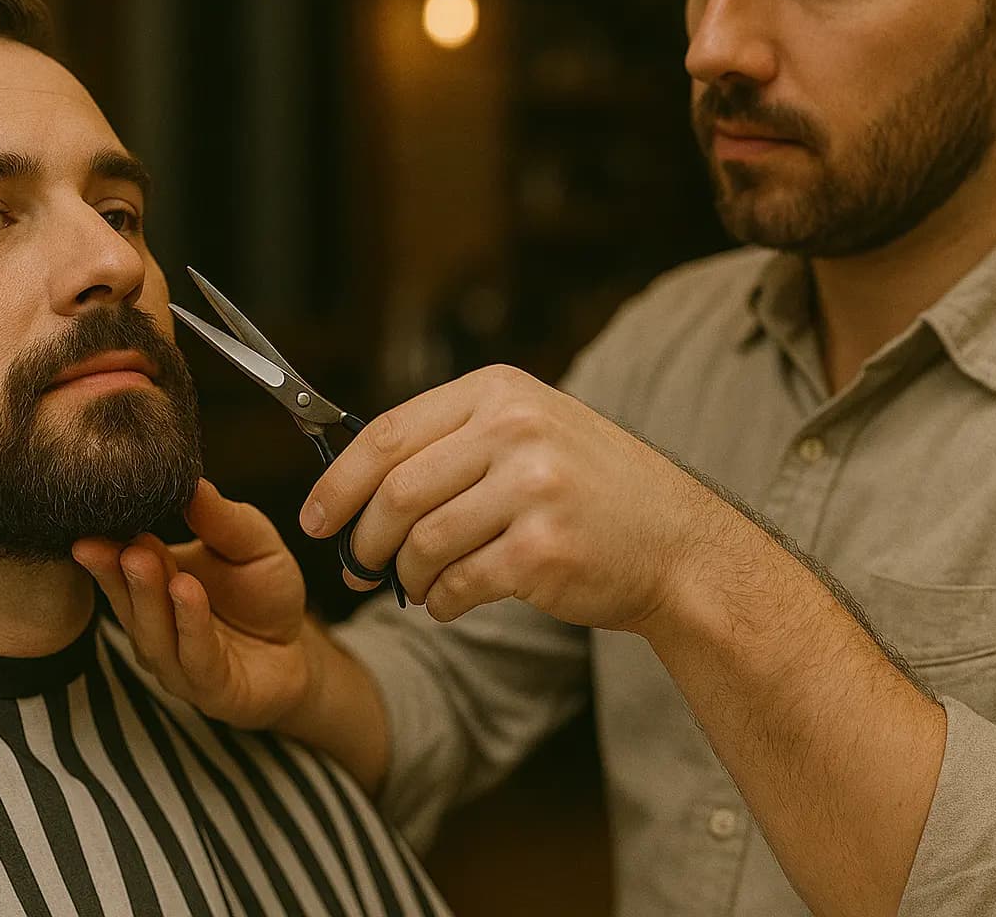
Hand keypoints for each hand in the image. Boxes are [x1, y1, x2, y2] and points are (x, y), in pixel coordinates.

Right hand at [72, 478, 315, 729]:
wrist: (298, 649)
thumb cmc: (264, 593)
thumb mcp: (251, 543)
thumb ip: (222, 519)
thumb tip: (192, 481)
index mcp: (154, 589)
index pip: (121, 569)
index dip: (106, 550)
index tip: (91, 525)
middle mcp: (156, 629)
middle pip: (131, 602)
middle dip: (119, 571)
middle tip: (116, 540)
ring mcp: (179, 664)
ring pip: (155, 633)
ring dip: (148, 595)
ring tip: (143, 558)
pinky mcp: (213, 690)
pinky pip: (196, 657)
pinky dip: (189, 624)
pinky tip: (187, 592)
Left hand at [303, 364, 738, 630]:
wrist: (680, 545)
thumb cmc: (591, 492)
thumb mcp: (528, 434)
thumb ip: (451, 442)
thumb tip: (351, 480)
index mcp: (500, 393)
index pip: (387, 434)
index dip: (337, 482)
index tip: (315, 518)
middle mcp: (516, 431)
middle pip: (396, 491)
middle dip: (364, 539)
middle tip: (356, 568)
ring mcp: (534, 489)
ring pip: (422, 541)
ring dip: (405, 575)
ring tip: (413, 585)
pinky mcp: (544, 550)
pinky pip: (458, 582)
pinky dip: (441, 601)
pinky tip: (450, 601)